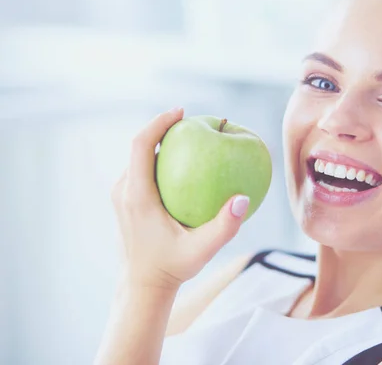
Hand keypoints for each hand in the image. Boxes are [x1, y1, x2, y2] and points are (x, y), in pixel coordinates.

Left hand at [111, 107, 248, 290]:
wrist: (143, 286)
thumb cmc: (173, 267)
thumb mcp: (202, 251)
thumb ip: (225, 226)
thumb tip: (243, 198)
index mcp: (137, 196)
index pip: (141, 145)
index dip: (159, 122)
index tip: (181, 111)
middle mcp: (124, 190)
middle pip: (140, 146)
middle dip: (165, 128)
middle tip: (195, 122)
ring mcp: (122, 195)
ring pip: (140, 157)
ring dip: (162, 143)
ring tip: (192, 137)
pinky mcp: (126, 201)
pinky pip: (142, 170)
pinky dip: (161, 160)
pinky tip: (186, 164)